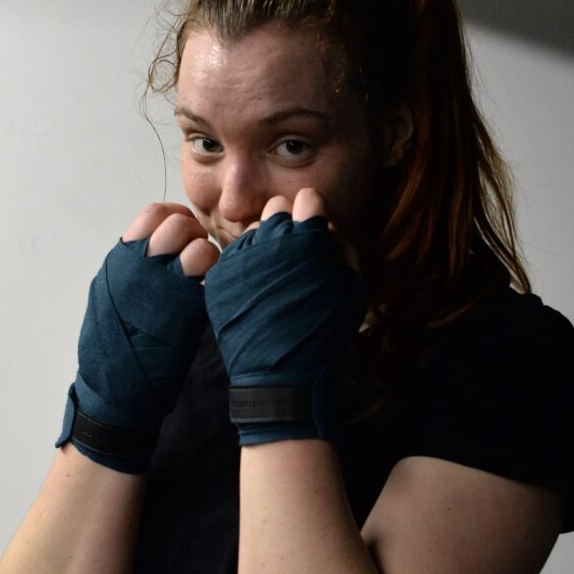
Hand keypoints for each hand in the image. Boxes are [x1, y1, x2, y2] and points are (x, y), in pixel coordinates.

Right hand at [55, 201, 214, 471]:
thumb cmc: (111, 343)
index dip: (173, 217)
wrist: (116, 386)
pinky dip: (215, 280)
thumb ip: (131, 265)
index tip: (182, 230)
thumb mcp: (110, 293)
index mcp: (121, 260)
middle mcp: (140, 267)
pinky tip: (209, 293)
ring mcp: (163, 288)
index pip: (153, 214)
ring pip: (199, 248)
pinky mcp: (185, 311)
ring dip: (207, 258)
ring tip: (202, 277)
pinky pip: (210, 280)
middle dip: (194, 234)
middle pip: (179, 225)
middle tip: (196, 254)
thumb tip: (154, 242)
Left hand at [202, 187, 368, 444]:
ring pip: (255, 230)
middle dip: (288, 224)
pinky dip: (246, 266)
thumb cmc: (324, 333)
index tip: (314, 232)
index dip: (315, 214)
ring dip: (266, 245)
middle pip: (278, 207)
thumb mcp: (352, 289)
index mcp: (307, 239)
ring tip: (274, 278)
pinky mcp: (220, 273)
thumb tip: (326, 226)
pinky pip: (235, 255)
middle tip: (294, 255)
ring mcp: (242, 256)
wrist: (280, 374)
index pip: (309, 198)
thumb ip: (343, 249)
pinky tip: (255, 291)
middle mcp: (271, 239)